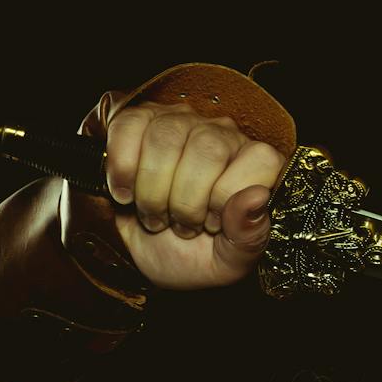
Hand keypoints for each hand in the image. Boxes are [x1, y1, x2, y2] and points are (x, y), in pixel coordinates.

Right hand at [77, 90, 284, 290]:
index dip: (229, 196)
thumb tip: (257, 196)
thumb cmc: (194, 256)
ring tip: (154, 213)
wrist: (143, 258)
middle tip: (179, 225)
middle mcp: (225, 136)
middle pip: (208, 148)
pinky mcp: (141, 120)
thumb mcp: (229, 261)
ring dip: (151, 188)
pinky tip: (126, 193)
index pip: (259, 159)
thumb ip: (249, 235)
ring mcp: (183, 123)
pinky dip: (121, 167)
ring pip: (166, 137)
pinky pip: (129, 126)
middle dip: (186, 200)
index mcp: (259, 166)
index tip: (212, 224)